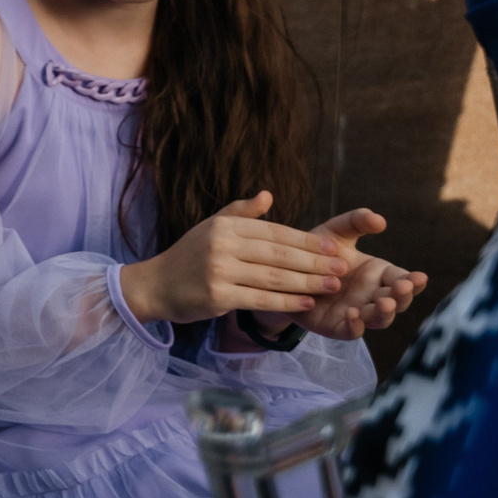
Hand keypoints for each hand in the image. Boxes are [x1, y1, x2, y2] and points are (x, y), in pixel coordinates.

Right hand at [119, 192, 346, 326]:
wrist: (155, 285)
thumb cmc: (188, 256)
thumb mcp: (210, 227)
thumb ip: (240, 212)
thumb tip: (268, 194)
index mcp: (223, 226)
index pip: (274, 232)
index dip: (306, 240)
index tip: (334, 248)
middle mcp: (220, 245)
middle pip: (277, 254)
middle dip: (314, 261)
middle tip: (342, 267)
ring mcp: (218, 271)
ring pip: (273, 277)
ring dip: (307, 282)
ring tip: (332, 285)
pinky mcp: (217, 296)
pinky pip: (259, 300)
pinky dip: (286, 302)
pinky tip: (306, 303)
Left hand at [292, 208, 428, 338]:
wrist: (284, 272)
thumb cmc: (317, 252)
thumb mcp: (335, 232)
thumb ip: (356, 222)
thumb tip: (380, 220)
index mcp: (378, 274)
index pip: (402, 279)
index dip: (413, 281)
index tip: (420, 277)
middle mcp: (372, 295)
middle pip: (396, 301)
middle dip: (402, 295)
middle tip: (403, 287)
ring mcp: (357, 313)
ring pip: (378, 319)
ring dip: (384, 312)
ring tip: (385, 303)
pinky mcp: (336, 326)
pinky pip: (351, 331)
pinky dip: (355, 325)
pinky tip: (353, 314)